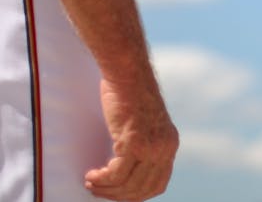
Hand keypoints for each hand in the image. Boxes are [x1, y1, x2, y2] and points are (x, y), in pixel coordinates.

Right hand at [85, 76, 178, 200]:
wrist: (128, 71)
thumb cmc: (130, 93)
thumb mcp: (145, 123)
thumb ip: (143, 144)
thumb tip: (127, 170)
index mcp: (170, 144)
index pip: (158, 184)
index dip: (137, 194)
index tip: (118, 193)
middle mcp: (165, 148)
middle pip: (142, 189)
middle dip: (118, 195)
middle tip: (98, 190)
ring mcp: (151, 146)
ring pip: (128, 185)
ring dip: (106, 189)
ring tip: (91, 183)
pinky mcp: (134, 142)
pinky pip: (116, 174)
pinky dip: (101, 178)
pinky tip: (91, 174)